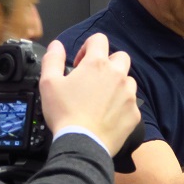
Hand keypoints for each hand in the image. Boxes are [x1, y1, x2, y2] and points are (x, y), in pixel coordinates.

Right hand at [38, 34, 140, 154]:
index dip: (87, 47)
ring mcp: (129, 94)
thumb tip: (56, 45)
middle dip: (108, 63)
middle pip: (120, 57)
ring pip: (128, 80)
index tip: (80, 63)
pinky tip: (108, 115)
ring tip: (101, 99)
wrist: (83, 144)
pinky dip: (121, 106)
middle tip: (94, 78)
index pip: (99, 39)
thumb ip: (53, 59)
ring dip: (117, 84)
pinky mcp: (134, 113)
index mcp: (96, 64)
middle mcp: (117, 75)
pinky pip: (131, 103)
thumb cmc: (65, 113)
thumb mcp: (48, 83)